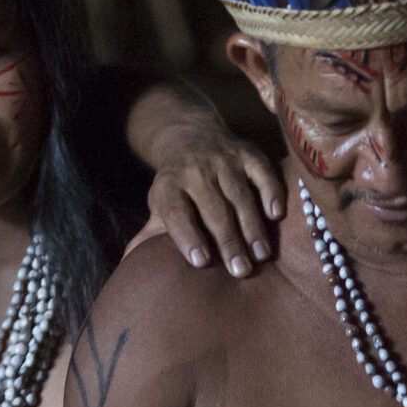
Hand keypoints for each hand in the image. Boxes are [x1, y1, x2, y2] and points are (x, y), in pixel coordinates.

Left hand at [146, 123, 283, 277]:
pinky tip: (276, 215)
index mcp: (169, 186)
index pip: (176, 212)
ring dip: (252, 226)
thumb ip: (150, 235)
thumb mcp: (160, 205)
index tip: (201, 262)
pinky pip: (262, 172)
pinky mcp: (247, 153)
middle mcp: (195, 171)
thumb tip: (130, 266)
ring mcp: (223, 160)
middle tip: (241, 271)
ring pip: (239, 195)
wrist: (190, 135)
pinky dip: (270, 191)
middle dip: (228, 241)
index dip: (187, 236)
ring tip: (261, 255)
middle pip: (213, 209)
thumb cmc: (177, 185)